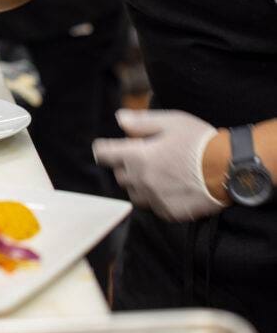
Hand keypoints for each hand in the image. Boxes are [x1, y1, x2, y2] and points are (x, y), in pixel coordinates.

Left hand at [93, 109, 226, 221]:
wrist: (228, 170)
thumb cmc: (199, 141)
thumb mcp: (170, 122)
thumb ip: (141, 122)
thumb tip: (119, 119)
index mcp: (138, 156)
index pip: (104, 154)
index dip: (104, 149)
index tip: (107, 147)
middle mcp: (141, 181)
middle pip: (119, 174)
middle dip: (126, 164)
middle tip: (146, 155)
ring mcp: (155, 199)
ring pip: (134, 193)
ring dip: (139, 183)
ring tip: (159, 172)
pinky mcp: (169, 213)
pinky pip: (153, 206)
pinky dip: (156, 197)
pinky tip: (172, 186)